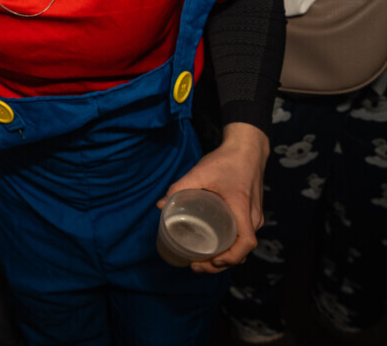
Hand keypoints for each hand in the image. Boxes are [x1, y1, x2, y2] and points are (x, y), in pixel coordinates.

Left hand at [158, 123, 268, 273]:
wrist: (247, 149)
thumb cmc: (226, 160)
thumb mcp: (201, 172)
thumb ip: (179, 187)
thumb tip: (160, 205)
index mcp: (243, 209)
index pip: (246, 243)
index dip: (231, 258)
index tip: (212, 261)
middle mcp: (254, 218)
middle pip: (243, 250)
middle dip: (221, 264)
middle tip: (196, 266)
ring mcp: (254, 217)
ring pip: (243, 245)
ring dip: (226, 257)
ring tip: (202, 261)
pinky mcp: (250, 214)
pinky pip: (242, 236)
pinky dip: (230, 247)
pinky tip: (213, 248)